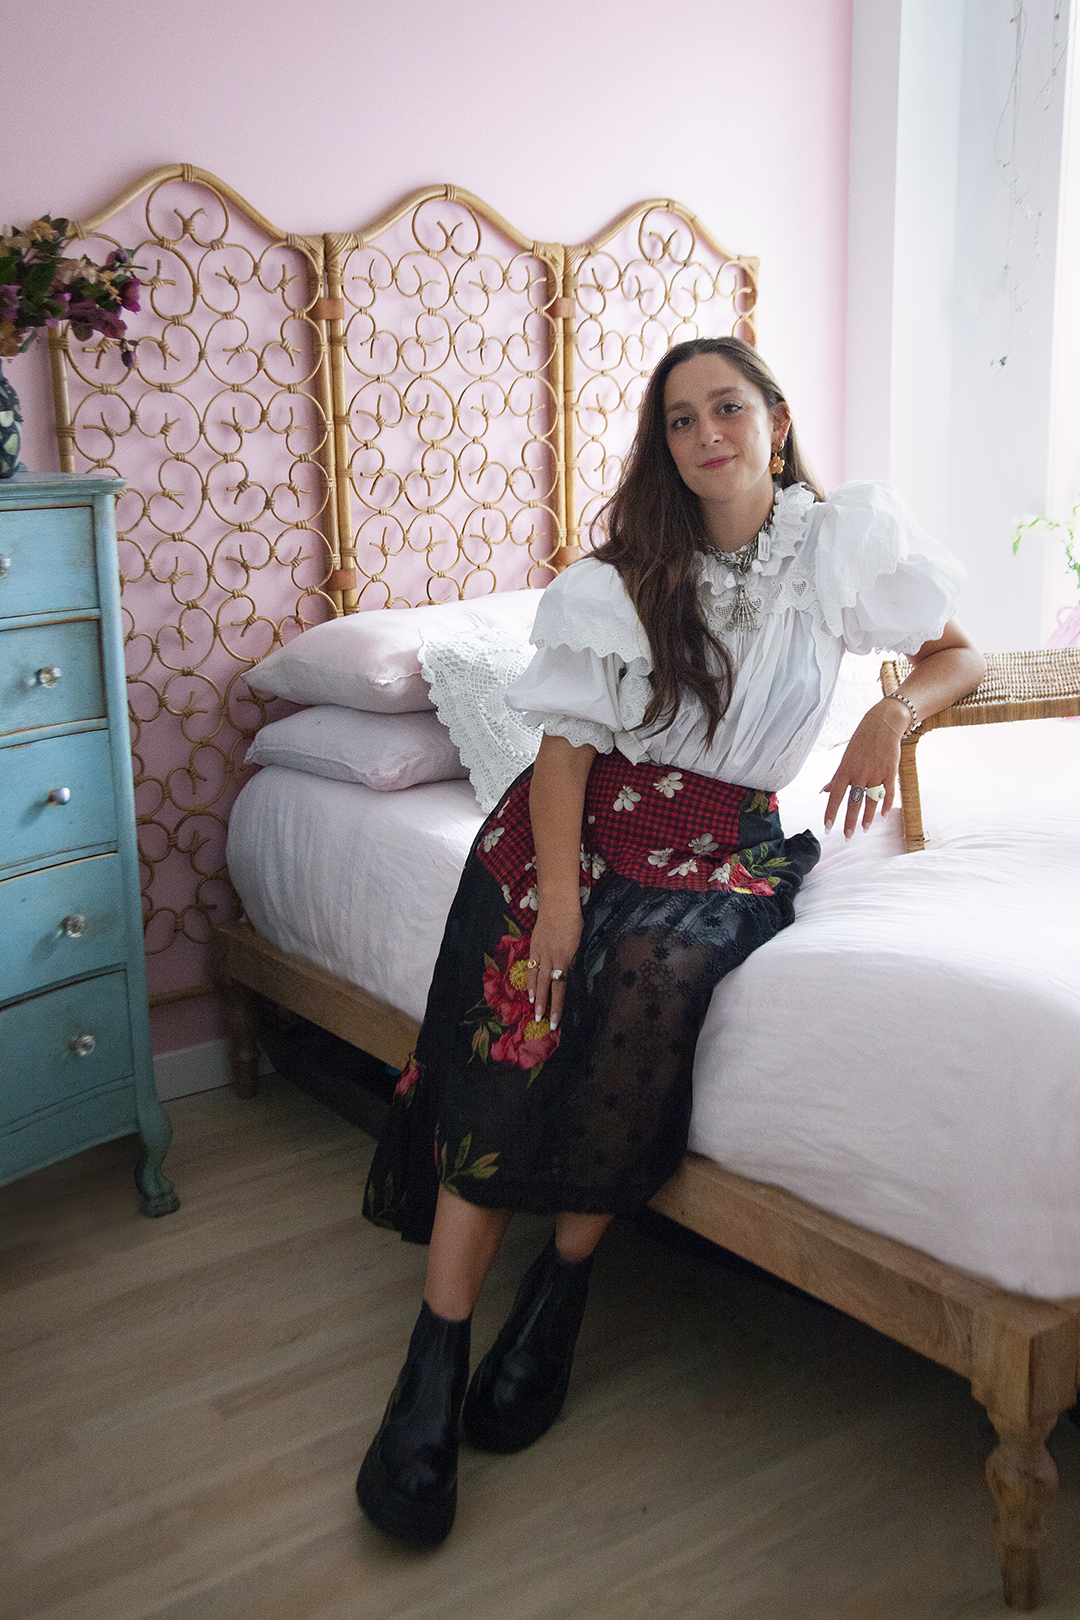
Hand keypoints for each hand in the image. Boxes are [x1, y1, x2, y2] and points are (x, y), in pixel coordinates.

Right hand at [526, 896, 582, 1030]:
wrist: (557, 904)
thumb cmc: (572, 921)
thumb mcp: (576, 943)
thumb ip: (569, 959)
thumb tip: (564, 973)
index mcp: (564, 957)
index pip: (560, 987)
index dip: (557, 1005)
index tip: (556, 1020)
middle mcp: (550, 958)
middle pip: (546, 986)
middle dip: (545, 1005)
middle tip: (543, 1022)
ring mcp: (539, 953)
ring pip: (536, 979)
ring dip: (536, 996)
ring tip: (535, 1011)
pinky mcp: (533, 947)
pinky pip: (530, 968)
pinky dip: (529, 981)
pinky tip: (529, 991)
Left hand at [822, 703, 904, 837]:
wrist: (883, 724)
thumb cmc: (861, 742)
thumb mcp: (845, 758)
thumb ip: (836, 778)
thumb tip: (823, 792)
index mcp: (845, 770)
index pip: (835, 795)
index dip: (831, 812)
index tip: (827, 827)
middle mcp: (860, 772)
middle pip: (853, 802)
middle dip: (849, 821)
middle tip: (847, 837)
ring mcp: (876, 772)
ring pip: (871, 800)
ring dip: (867, 817)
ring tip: (864, 830)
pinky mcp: (891, 771)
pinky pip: (889, 792)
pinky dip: (886, 805)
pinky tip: (883, 817)